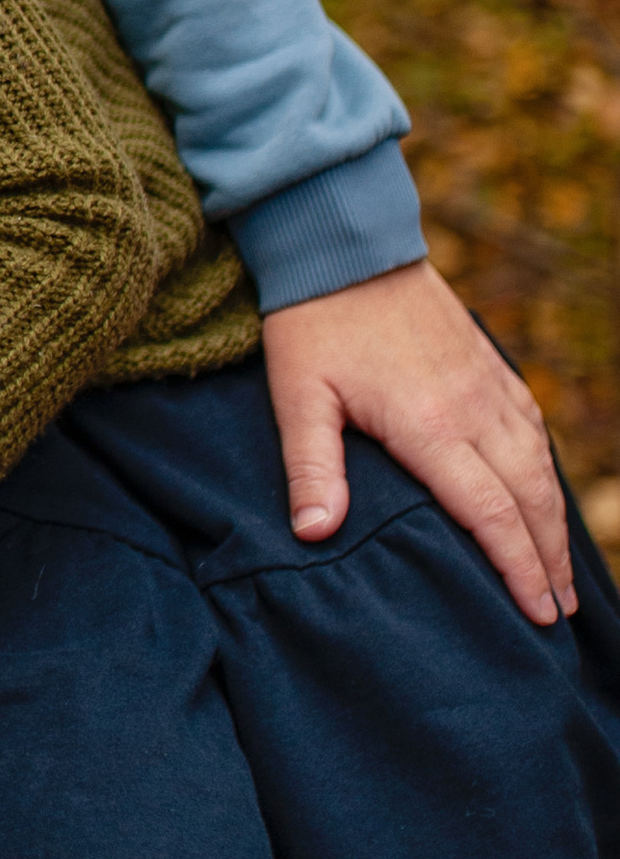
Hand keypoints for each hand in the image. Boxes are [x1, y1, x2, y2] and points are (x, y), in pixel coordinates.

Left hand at [262, 260, 571, 626]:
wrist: (346, 244)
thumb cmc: (313, 323)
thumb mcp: (298, 396)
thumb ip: (311, 467)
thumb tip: (315, 534)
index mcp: (428, 425)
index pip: (489, 513)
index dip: (518, 569)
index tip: (537, 614)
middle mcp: (472, 408)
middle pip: (528, 498)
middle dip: (548, 561)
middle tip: (558, 615)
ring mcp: (486, 384)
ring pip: (539, 465)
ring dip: (556, 523)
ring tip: (561, 574)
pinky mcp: (488, 364)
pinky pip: (533, 426)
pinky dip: (547, 470)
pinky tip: (547, 496)